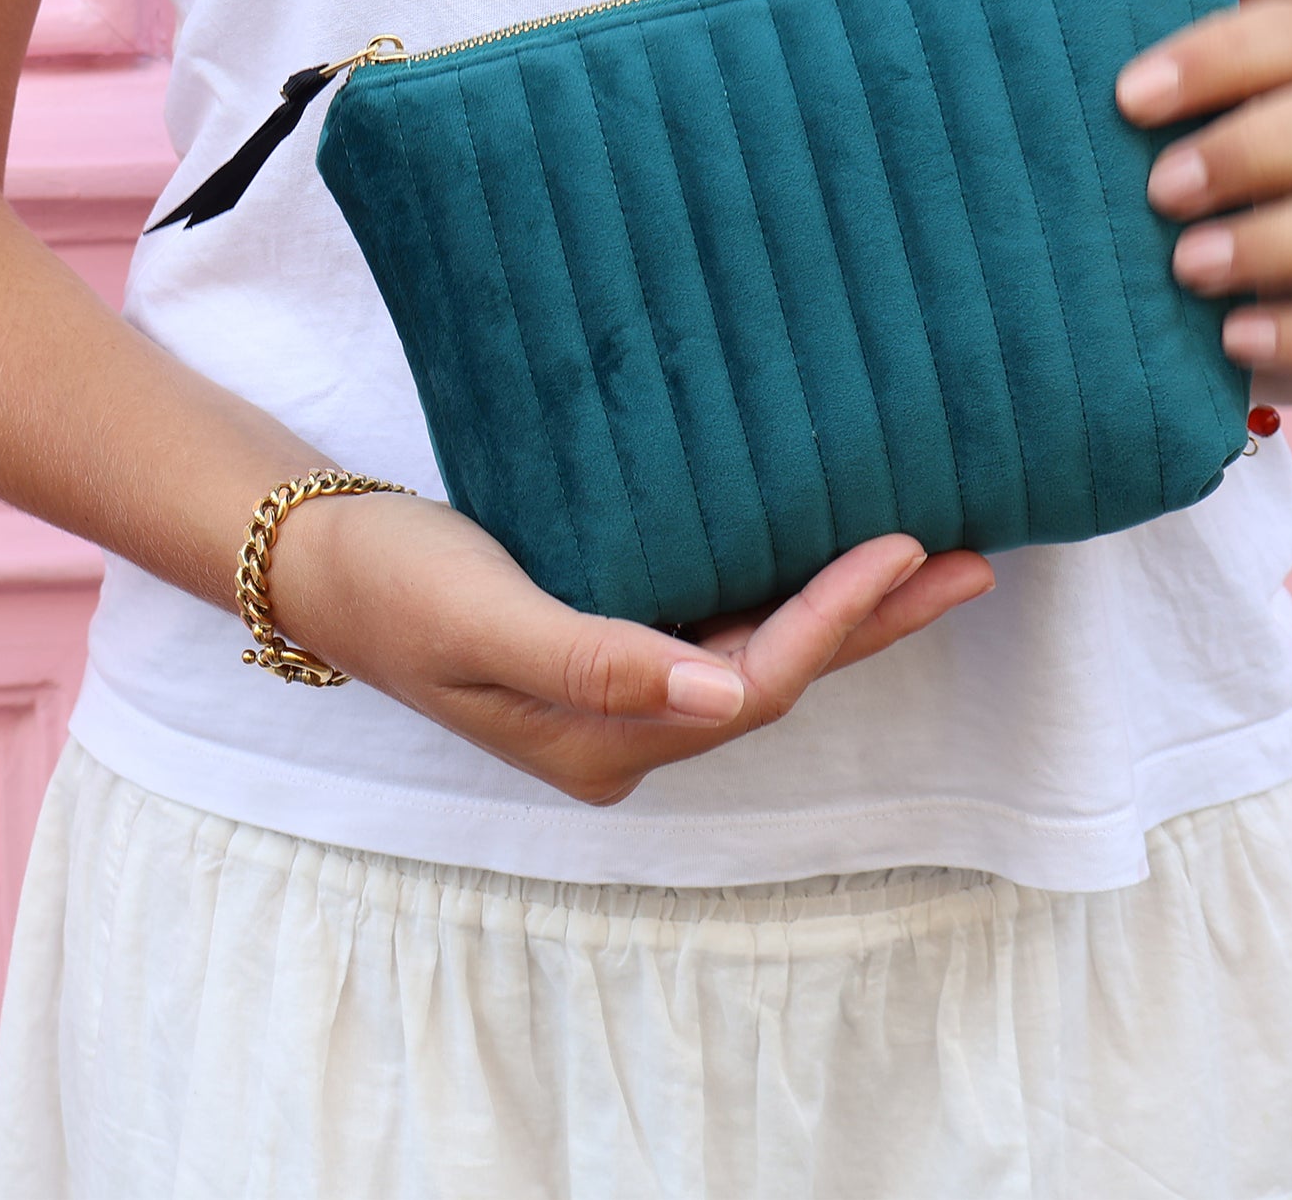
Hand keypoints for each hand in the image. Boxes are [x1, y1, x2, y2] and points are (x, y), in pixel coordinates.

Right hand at [274, 492, 996, 804]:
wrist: (320, 559)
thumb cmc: (394, 582)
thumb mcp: (484, 623)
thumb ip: (596, 662)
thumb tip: (721, 693)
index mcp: (599, 743)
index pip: (748, 688)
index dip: (831, 625)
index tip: (904, 548)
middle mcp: (626, 732)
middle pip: (777, 681)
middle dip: (874, 626)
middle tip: (970, 562)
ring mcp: (621, 693)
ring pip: (760, 654)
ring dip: (846, 613)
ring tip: (932, 559)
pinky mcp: (613, 645)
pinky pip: (725, 623)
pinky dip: (788, 591)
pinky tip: (827, 554)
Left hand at [1115, 0, 1291, 407]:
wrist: (1223, 273)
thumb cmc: (1155, 178)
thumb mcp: (1134, 137)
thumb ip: (1103, 108)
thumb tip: (1011, 92)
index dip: (1223, 56)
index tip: (1127, 98)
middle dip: (1259, 149)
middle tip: (1160, 192)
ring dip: (1287, 241)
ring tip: (1187, 268)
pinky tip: (1234, 338)